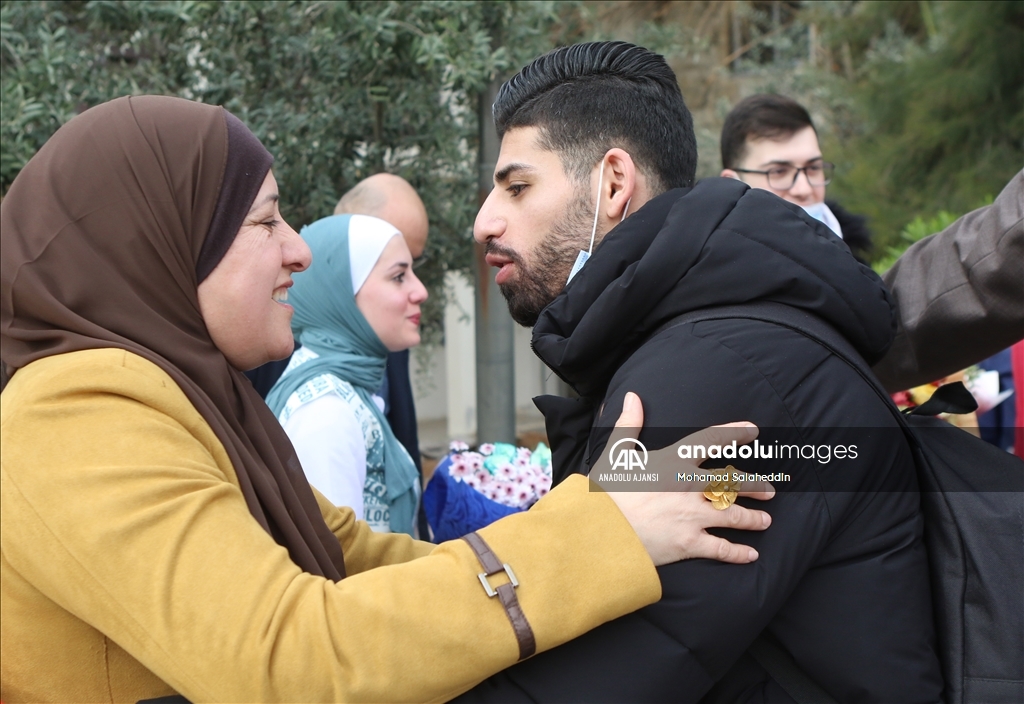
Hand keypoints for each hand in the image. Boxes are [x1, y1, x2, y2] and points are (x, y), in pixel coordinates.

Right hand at [604, 392, 773, 565]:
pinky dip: (739, 553)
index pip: (711, 441)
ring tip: (765, 520)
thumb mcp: (615, 453)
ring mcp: (692, 517)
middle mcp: (689, 488)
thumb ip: (629, 424)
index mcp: (673, 462)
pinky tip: (751, 554)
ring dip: (753, 518)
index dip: (734, 434)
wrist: (598, 531)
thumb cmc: (605, 492)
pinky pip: (722, 549)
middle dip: (755, 485)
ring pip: (734, 516)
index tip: (753, 431)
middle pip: (733, 483)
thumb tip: (632, 396)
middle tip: (770, 489)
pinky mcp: (689, 544)